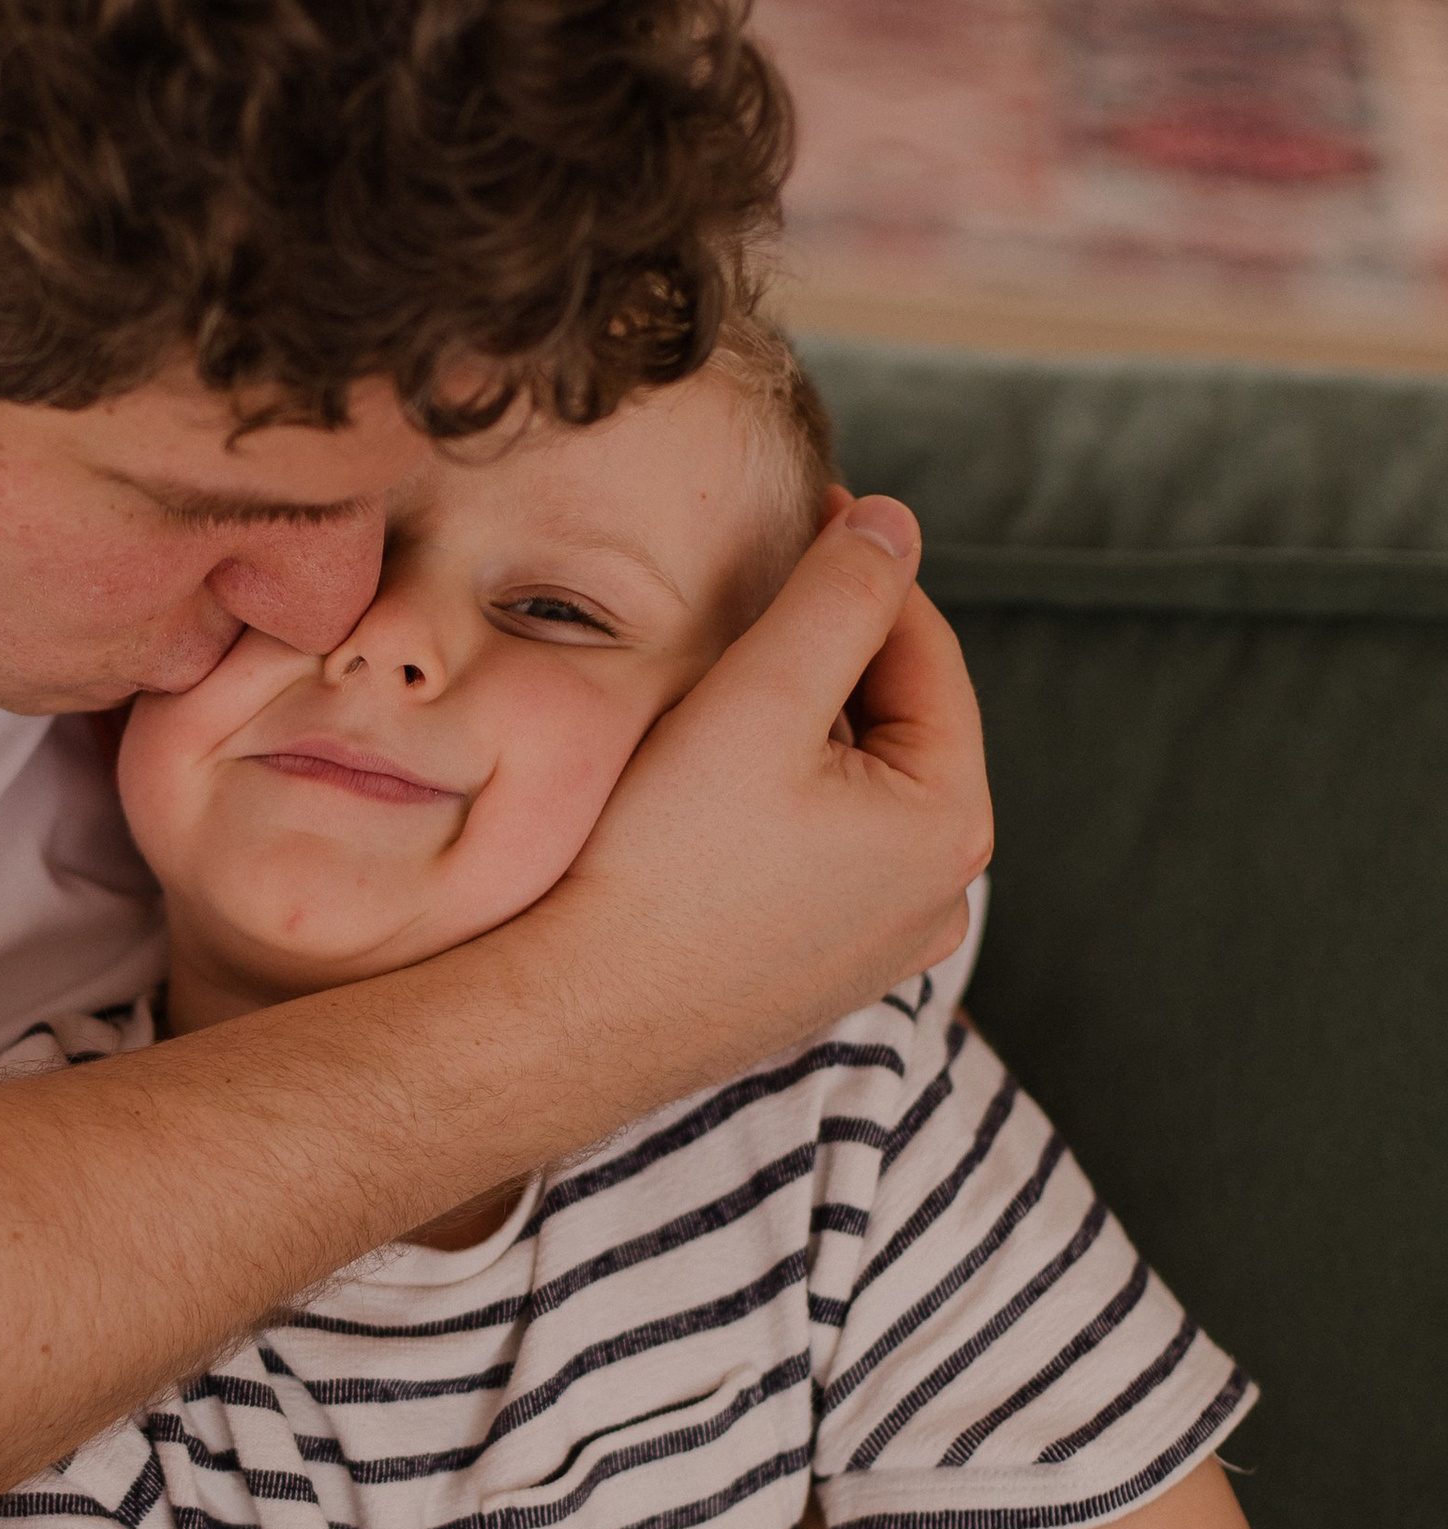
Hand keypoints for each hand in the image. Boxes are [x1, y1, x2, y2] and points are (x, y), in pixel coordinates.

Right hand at [520, 499, 990, 1146]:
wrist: (576, 1016)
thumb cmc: (663, 864)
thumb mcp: (760, 698)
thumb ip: (840, 595)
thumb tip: (892, 524)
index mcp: (952, 825)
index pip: (926, 652)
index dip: (861, 571)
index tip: (806, 512)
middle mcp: (939, 898)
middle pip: (893, 722)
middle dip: (829, 653)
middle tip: (751, 594)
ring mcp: (880, 945)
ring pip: (853, 788)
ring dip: (801, 725)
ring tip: (723, 684)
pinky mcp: (817, 973)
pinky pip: (819, 853)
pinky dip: (779, 801)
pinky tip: (708, 784)